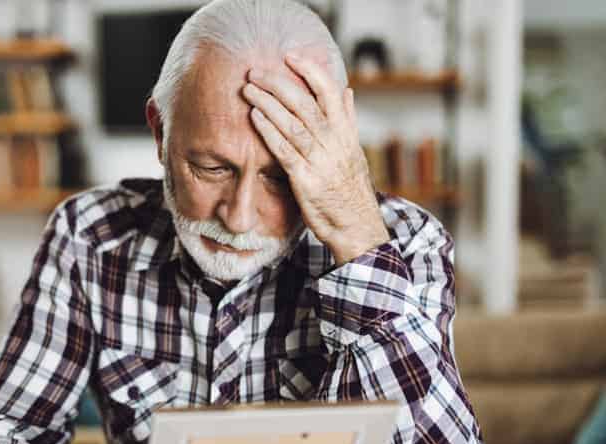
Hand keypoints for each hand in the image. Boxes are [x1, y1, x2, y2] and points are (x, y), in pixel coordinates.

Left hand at [242, 52, 388, 264]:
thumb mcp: (353, 151)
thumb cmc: (350, 189)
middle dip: (278, 84)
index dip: (310, 71)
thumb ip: (347, 120)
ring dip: (268, 104)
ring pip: (293, 124)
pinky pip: (285, 151)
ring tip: (248, 89)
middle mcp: (335, 143)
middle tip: (255, 71)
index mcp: (346, 133)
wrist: (357, 226)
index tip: (290, 56)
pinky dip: (269, 132)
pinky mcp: (306, 181)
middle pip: (305, 104)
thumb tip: (347, 91)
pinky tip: (255, 117)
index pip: (329, 92)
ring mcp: (321, 161)